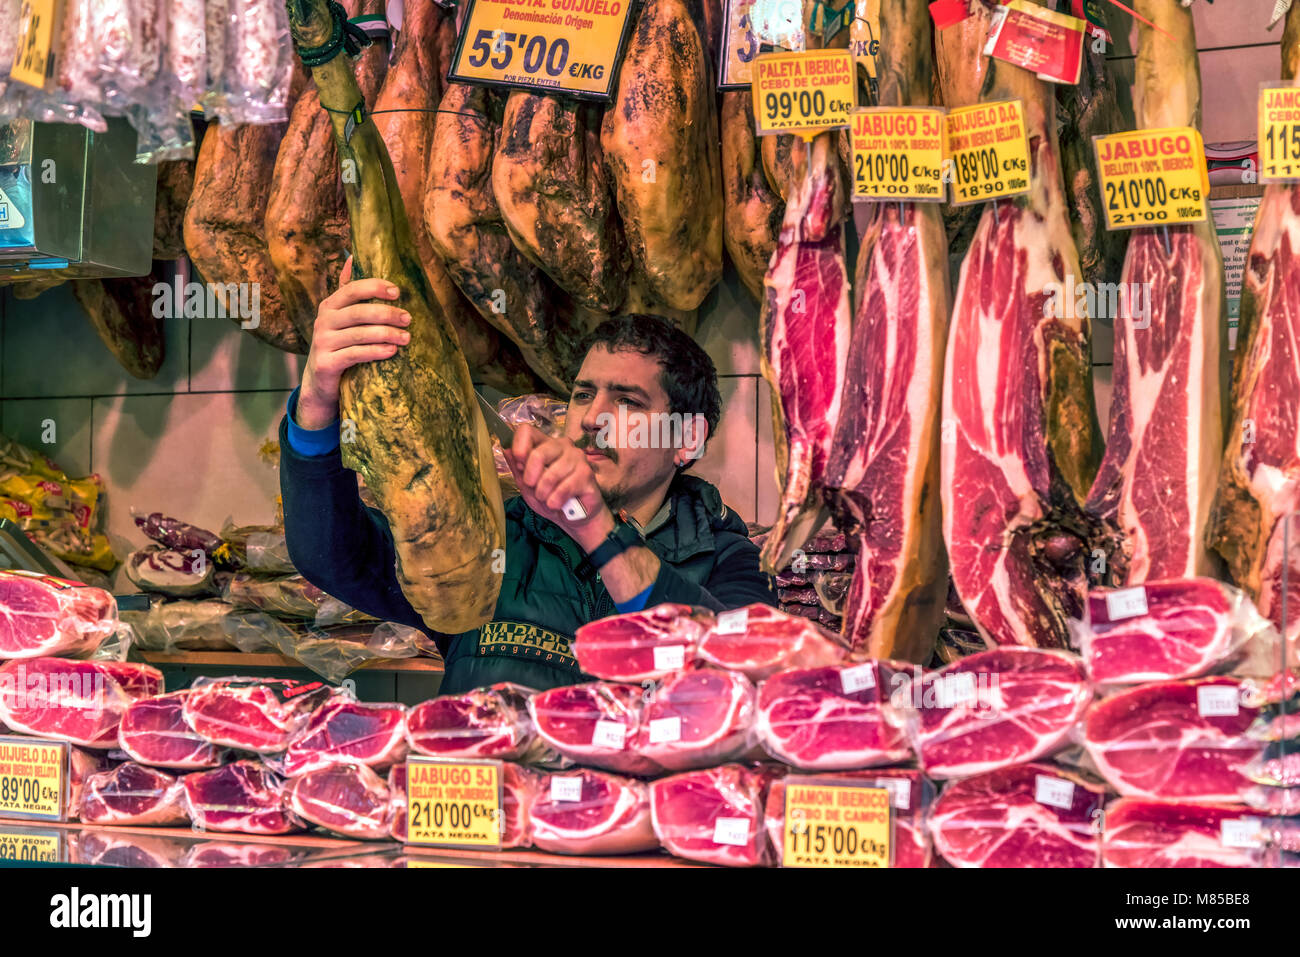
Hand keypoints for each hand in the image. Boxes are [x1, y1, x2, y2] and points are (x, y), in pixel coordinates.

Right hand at [296, 257, 411, 429]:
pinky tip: (392, 351)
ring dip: (386, 334)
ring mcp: (322, 342)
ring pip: (359, 334)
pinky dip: (375, 351)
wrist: (321, 382)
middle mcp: (323, 321)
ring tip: (407, 337)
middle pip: (358, 312)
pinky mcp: (326, 363)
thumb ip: (348, 291)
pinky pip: (354, 354)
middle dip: (387, 314)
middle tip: (409, 319)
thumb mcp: (341, 317)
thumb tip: (353, 255)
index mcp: (330, 305)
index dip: (375, 287)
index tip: (398, 292)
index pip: (352, 289)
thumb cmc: (339, 344)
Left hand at [501, 424, 612, 548]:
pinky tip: (557, 504)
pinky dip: (556, 500)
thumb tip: (506, 449)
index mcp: (545, 444)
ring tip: (547, 499)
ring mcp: (577, 458)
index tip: (519, 465)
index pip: (527, 431)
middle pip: (538, 453)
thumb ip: (517, 467)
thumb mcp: (527, 485)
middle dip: (531, 478)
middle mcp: (562, 446)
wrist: (573, 517)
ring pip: (551, 475)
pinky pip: (564, 488)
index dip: (519, 447)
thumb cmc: (550, 497)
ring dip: (544, 493)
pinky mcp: (586, 474)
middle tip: (533, 488)